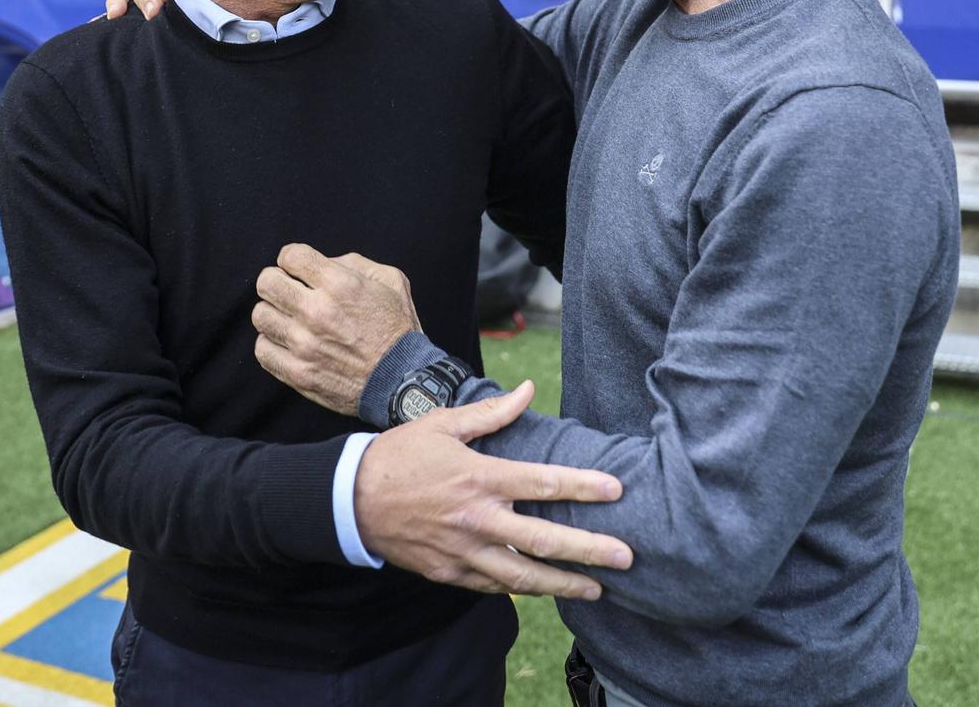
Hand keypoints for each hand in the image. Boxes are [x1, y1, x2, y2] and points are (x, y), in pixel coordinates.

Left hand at [253, 244, 418, 416]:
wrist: (403, 381)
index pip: (289, 256)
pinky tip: (288, 343)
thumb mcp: (391, 282)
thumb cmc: (398, 330)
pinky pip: (262, 350)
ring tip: (289, 319)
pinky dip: (272, 344)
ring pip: (261, 316)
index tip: (298, 269)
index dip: (292, 259)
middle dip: (276, 282)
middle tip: (288, 291)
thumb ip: (355, 263)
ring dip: (273, 314)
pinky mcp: (298, 373)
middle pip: (266, 283)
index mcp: (340, 284)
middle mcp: (318, 312)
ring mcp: (304, 344)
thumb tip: (323, 263)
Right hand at [353, 381, 631, 599]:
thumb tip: (528, 389)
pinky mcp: (450, 573)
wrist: (352, 499)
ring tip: (597, 588)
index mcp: (480, 477)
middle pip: (544, 540)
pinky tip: (547, 591)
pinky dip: (523, 590)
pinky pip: (494, 585)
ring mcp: (463, 552)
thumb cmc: (401, 455)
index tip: (616, 491)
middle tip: (626, 556)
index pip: (544, 483)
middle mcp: (477, 519)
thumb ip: (492, 412)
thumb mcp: (443, 424)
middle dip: (589, 550)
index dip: (584, 487)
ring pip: (524, 576)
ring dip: (564, 583)